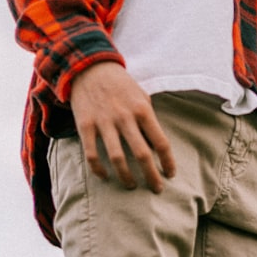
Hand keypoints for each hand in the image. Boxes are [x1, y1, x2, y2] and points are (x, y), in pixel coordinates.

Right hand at [68, 62, 175, 191]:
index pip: (161, 142)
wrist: (90, 68)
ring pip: (118, 158)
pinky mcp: (85, 125)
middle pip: (142, 154)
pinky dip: (99, 170)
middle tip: (156, 188)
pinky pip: (92, 154)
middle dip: (152, 176)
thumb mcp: (141, 95)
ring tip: (132, 185)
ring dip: (126, 177)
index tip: (170, 175)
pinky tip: (106, 176)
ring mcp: (104, 122)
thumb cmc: (120, 85)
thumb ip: (149, 119)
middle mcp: (125, 116)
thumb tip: (157, 146)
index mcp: (142, 109)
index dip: (168, 162)